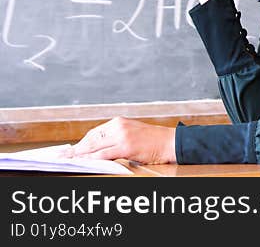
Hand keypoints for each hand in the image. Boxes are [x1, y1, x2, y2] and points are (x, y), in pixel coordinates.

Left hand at [62, 117, 176, 163]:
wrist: (170, 142)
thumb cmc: (153, 140)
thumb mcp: (132, 133)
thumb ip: (116, 137)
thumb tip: (97, 148)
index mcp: (119, 122)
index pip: (94, 133)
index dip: (81, 143)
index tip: (71, 150)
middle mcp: (119, 126)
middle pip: (91, 139)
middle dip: (77, 148)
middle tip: (64, 156)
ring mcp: (122, 136)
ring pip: (95, 146)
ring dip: (80, 154)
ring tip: (69, 160)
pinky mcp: (126, 146)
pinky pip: (104, 154)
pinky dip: (93, 159)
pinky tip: (85, 162)